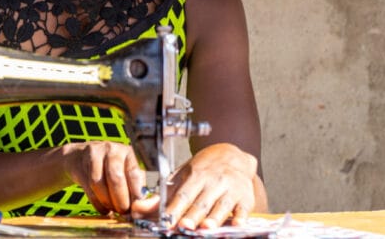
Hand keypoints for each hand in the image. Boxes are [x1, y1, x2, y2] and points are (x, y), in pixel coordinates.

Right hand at [62, 141, 146, 214]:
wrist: (79, 158)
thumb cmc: (108, 167)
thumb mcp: (125, 170)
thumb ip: (135, 184)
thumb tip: (143, 204)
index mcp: (127, 153)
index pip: (134, 174)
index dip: (135, 193)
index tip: (136, 207)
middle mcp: (112, 150)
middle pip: (115, 177)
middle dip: (120, 199)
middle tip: (123, 211)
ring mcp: (95, 154)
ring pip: (99, 183)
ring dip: (107, 201)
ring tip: (112, 210)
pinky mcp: (81, 163)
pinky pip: (88, 187)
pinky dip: (97, 202)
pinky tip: (103, 208)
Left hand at [134, 143, 258, 229]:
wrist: (232, 155)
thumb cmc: (204, 169)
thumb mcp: (182, 175)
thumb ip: (163, 195)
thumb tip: (139, 209)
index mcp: (197, 175)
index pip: (183, 194)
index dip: (175, 208)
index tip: (167, 220)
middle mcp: (214, 181)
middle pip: (201, 202)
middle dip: (192, 215)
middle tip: (184, 226)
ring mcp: (231, 189)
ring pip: (221, 206)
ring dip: (214, 218)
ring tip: (205, 228)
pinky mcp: (245, 198)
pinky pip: (244, 209)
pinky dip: (241, 217)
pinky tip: (237, 224)